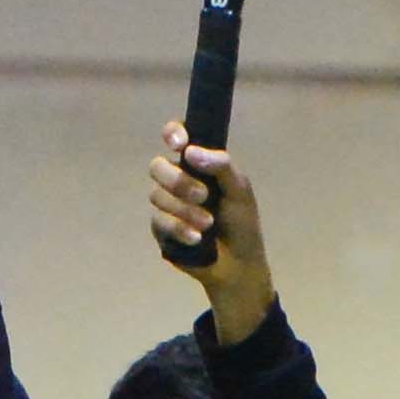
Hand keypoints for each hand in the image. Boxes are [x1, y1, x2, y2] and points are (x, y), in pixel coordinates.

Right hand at [144, 130, 274, 340]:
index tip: (180, 144)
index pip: (177, 137)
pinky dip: (180, 228)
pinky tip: (197, 238)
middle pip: (157, 166)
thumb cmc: (242, 223)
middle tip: (204, 196)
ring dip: (185, 210)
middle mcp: (179, 179)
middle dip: (178, 181)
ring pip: (157, 196)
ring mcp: (167, 204)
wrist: (238, 264)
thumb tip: (190, 152)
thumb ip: (221, 166)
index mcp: (198, 164)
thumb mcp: (239, 190)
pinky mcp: (161, 229)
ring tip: (208, 224)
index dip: (173, 134)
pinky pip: (159, 221)